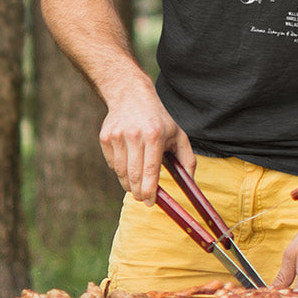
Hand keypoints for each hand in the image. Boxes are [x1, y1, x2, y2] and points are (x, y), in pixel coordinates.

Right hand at [99, 81, 194, 205]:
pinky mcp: (105, 138)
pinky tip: (129, 162)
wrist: (131, 95)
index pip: (150, 171)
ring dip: (129, 184)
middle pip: (133, 176)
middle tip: (144, 198)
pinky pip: (112, 164)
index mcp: (154, 136)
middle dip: (139, 192)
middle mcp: (134, 136)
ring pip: (121, 173)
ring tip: (137, 183)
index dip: (150, 190)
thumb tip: (191, 184)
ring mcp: (117, 136)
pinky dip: (120, 170)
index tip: (151, 202)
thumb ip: (187, 160)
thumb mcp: (178, 134)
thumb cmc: (159, 120)